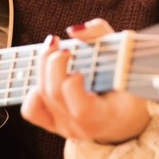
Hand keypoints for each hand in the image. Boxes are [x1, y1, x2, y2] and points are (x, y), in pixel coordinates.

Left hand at [21, 19, 150, 144]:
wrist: (125, 117)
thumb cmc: (127, 84)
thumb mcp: (124, 57)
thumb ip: (101, 36)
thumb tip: (73, 30)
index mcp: (105, 115)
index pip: (81, 108)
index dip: (74, 85)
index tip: (80, 69)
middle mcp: (82, 127)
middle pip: (54, 94)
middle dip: (52, 62)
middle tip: (59, 43)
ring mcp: (65, 128)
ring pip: (40, 97)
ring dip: (42, 66)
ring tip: (52, 48)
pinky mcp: (53, 125)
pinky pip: (32, 110)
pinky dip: (34, 90)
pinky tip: (46, 74)